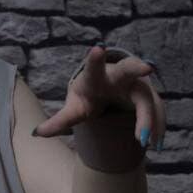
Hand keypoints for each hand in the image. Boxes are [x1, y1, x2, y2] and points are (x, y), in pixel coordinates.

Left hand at [33, 45, 165, 149]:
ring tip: (144, 143)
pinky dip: (157, 127)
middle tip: (148, 68)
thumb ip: (58, 122)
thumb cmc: (88, 97)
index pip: (93, 68)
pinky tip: (156, 144)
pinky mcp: (150, 97)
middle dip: (137, 67)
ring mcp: (138, 84)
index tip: (97, 49)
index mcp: (97, 77)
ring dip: (148, 119)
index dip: (94, 59)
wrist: (108, 90)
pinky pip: (157, 112)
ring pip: (146, 98)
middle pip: (129, 69)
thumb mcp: (74, 108)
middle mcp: (120, 75)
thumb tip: (35, 133)